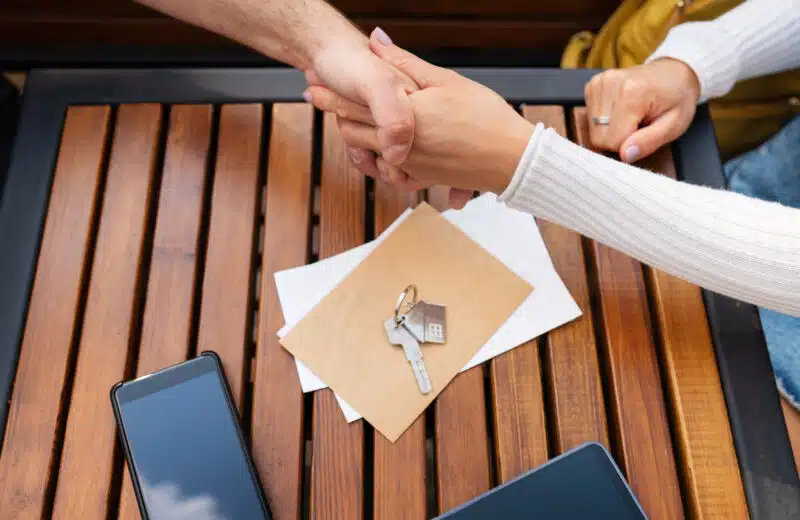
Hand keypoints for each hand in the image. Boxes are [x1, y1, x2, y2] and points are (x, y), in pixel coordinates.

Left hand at [307, 33, 533, 197]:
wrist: (512, 160)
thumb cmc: (486, 117)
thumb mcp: (446, 81)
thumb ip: (406, 64)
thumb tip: (376, 41)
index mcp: (405, 116)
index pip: (356, 104)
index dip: (332, 93)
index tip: (314, 83)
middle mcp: (401, 145)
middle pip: (355, 130)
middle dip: (335, 112)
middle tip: (316, 96)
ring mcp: (410, 166)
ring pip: (368, 152)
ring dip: (354, 136)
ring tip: (343, 120)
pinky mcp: (422, 180)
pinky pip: (389, 172)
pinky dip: (378, 160)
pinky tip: (377, 152)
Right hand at [584, 59, 700, 161]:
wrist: (673, 73)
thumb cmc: (677, 99)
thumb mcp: (674, 125)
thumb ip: (649, 142)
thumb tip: (625, 155)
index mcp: (633, 92)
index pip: (612, 141)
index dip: (628, 145)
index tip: (643, 132)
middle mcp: (610, 84)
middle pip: (599, 137)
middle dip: (617, 138)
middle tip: (638, 125)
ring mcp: (599, 83)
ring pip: (592, 129)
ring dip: (611, 129)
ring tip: (631, 116)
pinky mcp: (592, 85)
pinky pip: (590, 118)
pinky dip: (605, 120)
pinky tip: (620, 110)